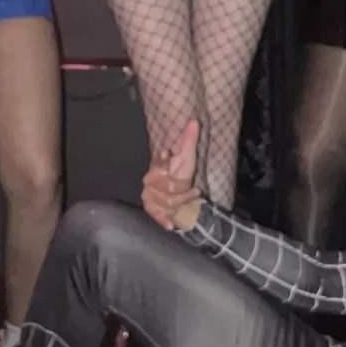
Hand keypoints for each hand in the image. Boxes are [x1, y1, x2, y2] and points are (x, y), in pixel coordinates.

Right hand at [140, 118, 204, 232]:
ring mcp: (150, 194)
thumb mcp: (188, 156)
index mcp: (159, 165)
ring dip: (181, 202)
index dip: (163, 158)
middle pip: (165, 185)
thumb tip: (194, 121)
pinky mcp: (152, 207)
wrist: (178, 193)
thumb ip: (189, 140)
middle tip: (195, 190)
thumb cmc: (182, 172)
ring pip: (165, 200)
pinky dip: (163, 219)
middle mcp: (152, 179)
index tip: (166, 151)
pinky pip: (155, 214)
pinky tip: (171, 225)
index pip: (159, 161)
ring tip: (194, 201)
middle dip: (181, 189)